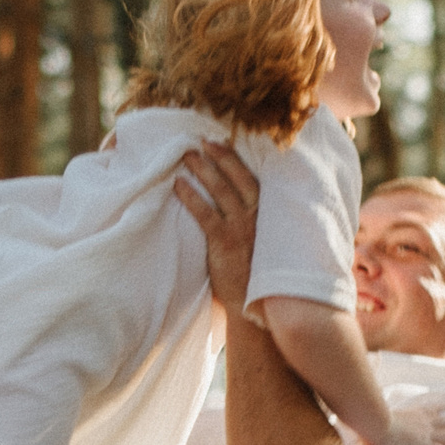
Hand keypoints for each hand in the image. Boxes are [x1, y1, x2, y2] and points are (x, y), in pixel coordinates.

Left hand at [174, 140, 259, 310]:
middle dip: (219, 156)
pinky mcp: (226, 243)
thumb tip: (235, 201)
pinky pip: (205, 214)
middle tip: (201, 140)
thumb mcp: (262, 241)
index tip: (222, 142)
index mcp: (267, 214)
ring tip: (186, 155)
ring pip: (220, 190)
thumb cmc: (255, 272)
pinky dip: (190, 197)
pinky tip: (177, 185)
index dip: (236, 159)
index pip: (252, 178)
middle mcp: (257, 216)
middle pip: (237, 177)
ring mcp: (242, 228)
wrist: (255, 303)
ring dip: (202, 170)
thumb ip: (253, 220)